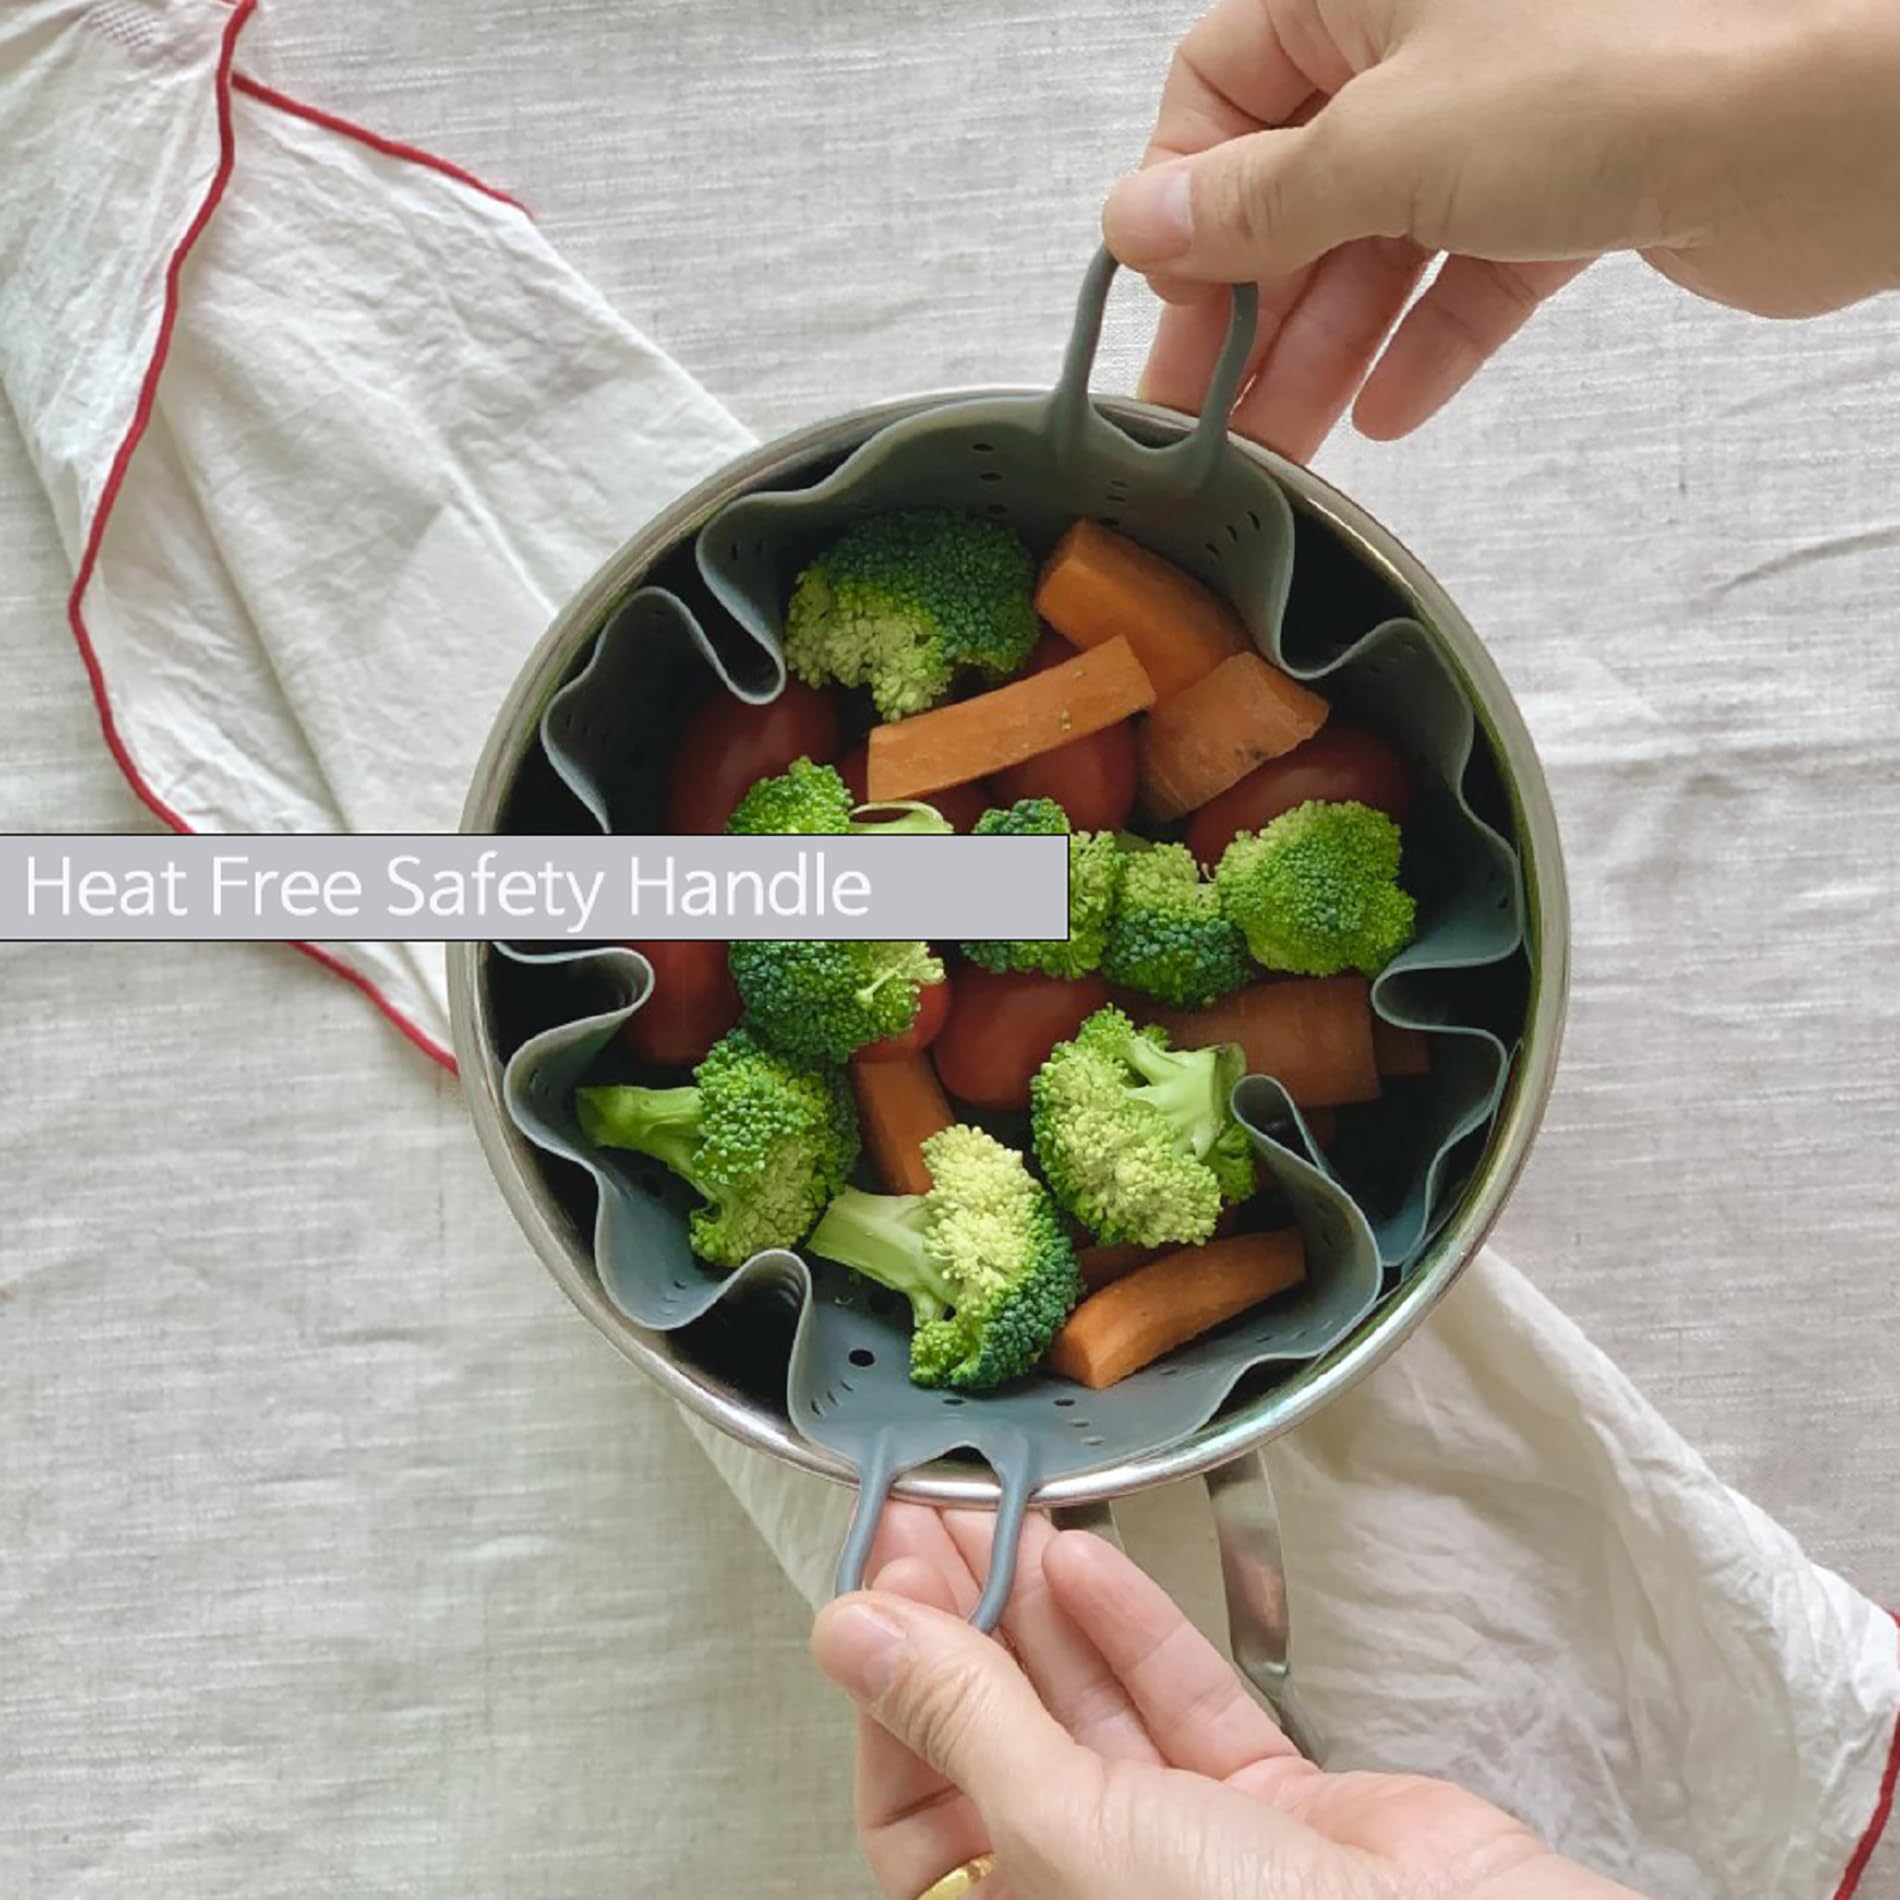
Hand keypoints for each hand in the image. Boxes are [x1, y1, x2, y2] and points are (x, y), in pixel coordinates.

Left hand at [812, 1505, 1644, 1899]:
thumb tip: (850, 1633)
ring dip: (1039, 1601)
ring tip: (999, 1505)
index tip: (880, 1571)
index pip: (913, 1801)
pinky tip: (1084, 1556)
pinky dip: (1133, 1626)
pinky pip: (1179, 1701)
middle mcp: (1100, 1891)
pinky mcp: (1274, 1805)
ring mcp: (1189, 1852)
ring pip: (1087, 1705)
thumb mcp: (1066, 1828)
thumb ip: (961, 1719)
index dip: (893, 1682)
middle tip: (929, 1508)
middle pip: (997, 1738)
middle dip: (958, 1618)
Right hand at [1102, 0, 1899, 456]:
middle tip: (1203, 418)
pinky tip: (1387, 413)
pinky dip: (1425, 343)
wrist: (1814, 129)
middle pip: (1295, 183)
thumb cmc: (1613, 81)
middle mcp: (1428, 37)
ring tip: (1282, 450)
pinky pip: (1466, 271)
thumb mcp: (1382, 145)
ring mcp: (1502, 112)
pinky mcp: (1570, 185)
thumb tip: (1136, 221)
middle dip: (1248, 309)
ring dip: (1324, 350)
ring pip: (1376, 241)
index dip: (1184, 198)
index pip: (1221, 84)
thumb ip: (1252, 201)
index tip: (1164, 302)